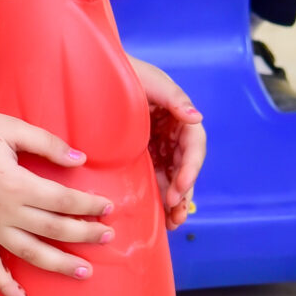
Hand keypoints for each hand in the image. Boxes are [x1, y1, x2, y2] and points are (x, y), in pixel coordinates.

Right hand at [0, 107, 111, 295]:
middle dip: (85, 234)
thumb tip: (80, 159)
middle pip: (54, 229)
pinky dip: (5, 286)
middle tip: (108, 237)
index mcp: (16, 183)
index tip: (108, 208)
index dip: (88, 205)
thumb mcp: (12, 127)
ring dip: (59, 264)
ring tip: (85, 272)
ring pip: (30, 253)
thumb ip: (48, 144)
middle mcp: (4, 211)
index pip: (63, 200)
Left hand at [128, 57, 205, 229]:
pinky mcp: (143, 156)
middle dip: (184, 190)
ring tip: (173, 222)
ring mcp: (158, 146)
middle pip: (186, 166)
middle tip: (175, 212)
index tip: (181, 186)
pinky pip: (156, 178)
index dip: (191, 167)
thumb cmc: (126, 73)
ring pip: (173, 177)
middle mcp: (172, 133)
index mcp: (179, 116)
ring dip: (176, 200)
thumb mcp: (151, 81)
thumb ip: (174, 98)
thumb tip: (197, 118)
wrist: (98, 73)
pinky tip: (161, 214)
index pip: (194, 145)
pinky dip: (161, 196)